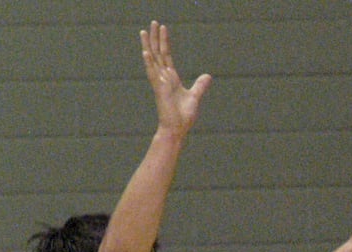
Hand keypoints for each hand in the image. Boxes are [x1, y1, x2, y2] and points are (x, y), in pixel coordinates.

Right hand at [140, 21, 211, 138]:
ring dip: (148, 45)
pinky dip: (149, 64)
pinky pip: (152, 74)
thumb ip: (199, 85)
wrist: (177, 130)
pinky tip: (145, 52)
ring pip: (153, 60)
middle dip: (155, 38)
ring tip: (144, 31)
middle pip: (158, 53)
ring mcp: (160, 83)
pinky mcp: (159, 90)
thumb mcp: (194, 97)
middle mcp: (163, 78)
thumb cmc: (183, 116)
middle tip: (153, 22)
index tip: (162, 28)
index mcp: (171, 78)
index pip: (166, 55)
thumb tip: (207, 76)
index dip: (164, 42)